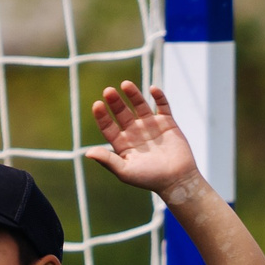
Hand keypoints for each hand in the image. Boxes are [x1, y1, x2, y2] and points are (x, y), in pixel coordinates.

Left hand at [84, 82, 200, 203]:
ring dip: (133, 94)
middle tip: (108, 91)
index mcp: (122, 143)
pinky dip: (158, 96)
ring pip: (140, 105)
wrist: (177, 180)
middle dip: (115, 102)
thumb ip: (107, 160)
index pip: (108, 126)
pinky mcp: (167, 122)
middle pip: (122, 112)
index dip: (102, 116)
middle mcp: (135, 132)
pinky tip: (152, 89)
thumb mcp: (125, 171)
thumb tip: (87, 153)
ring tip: (125, 84)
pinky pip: (162, 105)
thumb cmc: (149, 179)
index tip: (97, 105)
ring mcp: (151, 126)